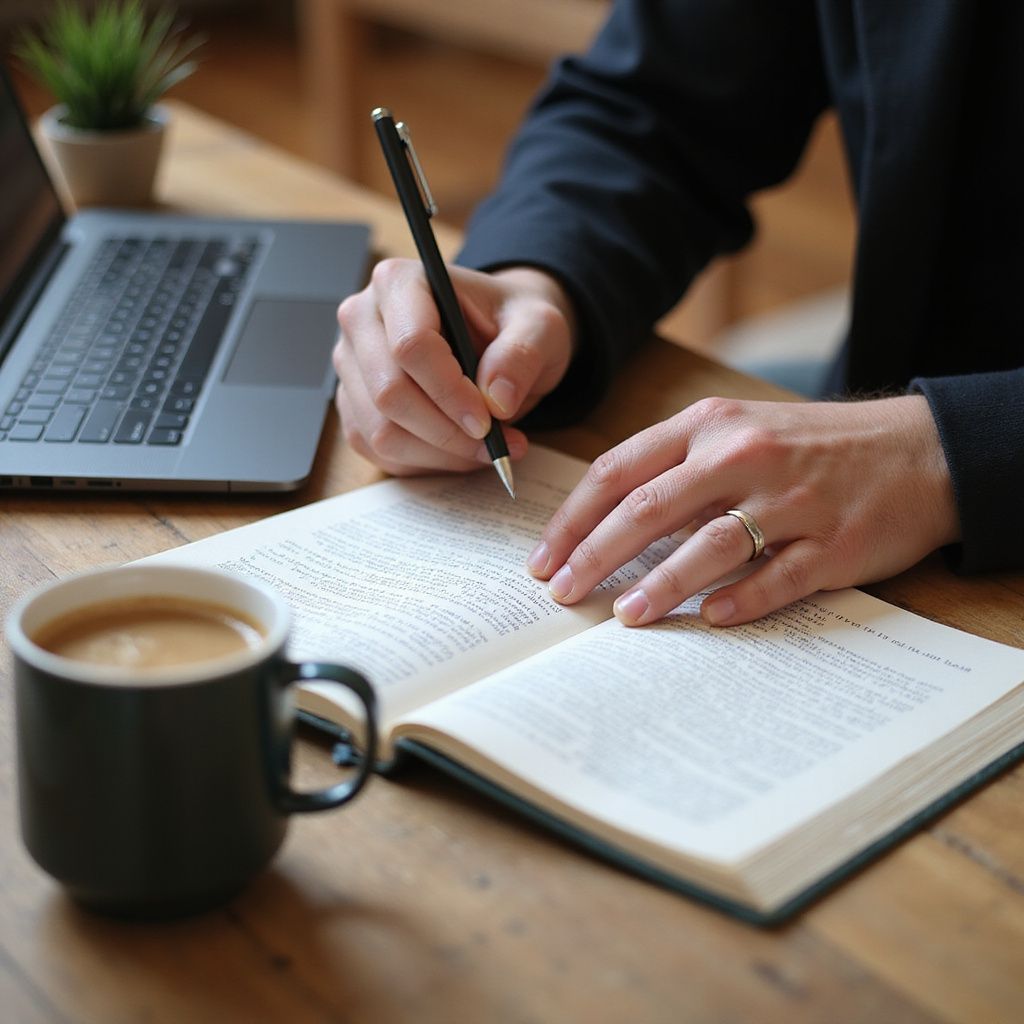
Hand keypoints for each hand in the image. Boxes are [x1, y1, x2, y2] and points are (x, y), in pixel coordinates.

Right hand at [333, 259, 575, 475]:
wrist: (497, 335)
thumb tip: (497, 399)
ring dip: (440, 453)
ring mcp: (353, 366)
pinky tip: (461, 451)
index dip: (449, 392)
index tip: (488, 420)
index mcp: (400, 282)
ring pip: (381, 431)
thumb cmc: (510, 322)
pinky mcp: (354, 405)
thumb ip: (522, 354)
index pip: (410, 345)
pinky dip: (426, 463)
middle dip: (447, 432)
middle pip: (389, 394)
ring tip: (489, 448)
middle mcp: (362, 320)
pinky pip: (379, 452)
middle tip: (497, 444)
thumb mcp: (540, 327)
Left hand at [526, 395, 959, 625]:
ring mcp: (791, 500)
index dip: (573, 518)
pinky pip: (778, 577)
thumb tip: (604, 523)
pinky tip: (709, 620)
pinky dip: (741, 601)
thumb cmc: (812, 446)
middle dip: (595, 555)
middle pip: (649, 509)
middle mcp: (744, 455)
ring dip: (659, 584)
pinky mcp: (834, 543)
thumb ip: (676, 467)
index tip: (543, 558)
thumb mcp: (739, 431)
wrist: (920, 449)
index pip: (619, 470)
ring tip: (623, 616)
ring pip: (709, 545)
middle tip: (563, 594)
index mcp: (710, 425)